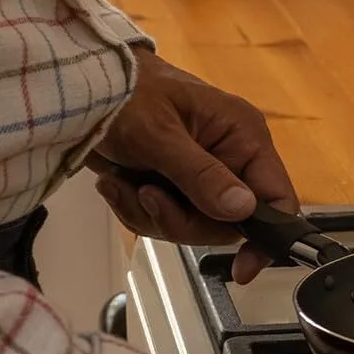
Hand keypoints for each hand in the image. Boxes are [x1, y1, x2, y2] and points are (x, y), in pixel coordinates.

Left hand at [88, 49, 297, 283]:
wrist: (77, 85)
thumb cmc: (123, 94)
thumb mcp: (159, 135)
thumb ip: (201, 175)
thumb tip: (243, 211)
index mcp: (243, 138)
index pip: (277, 197)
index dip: (266, 236)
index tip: (243, 268)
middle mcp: (231, 158)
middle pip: (227, 223)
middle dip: (181, 219)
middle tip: (147, 197)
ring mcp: (202, 174)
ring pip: (193, 226)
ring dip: (152, 214)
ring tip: (122, 184)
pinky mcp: (174, 185)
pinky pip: (166, 219)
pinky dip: (137, 210)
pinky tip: (117, 184)